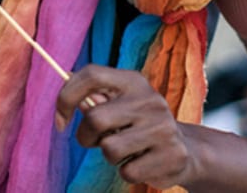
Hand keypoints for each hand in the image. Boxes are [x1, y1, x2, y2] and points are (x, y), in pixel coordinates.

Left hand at [56, 66, 194, 187]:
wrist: (186, 149)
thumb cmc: (139, 125)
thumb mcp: (120, 106)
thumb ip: (95, 101)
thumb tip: (70, 103)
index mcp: (133, 81)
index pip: (91, 75)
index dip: (66, 97)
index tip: (60, 120)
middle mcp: (150, 100)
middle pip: (95, 118)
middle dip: (86, 136)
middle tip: (95, 141)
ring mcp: (163, 127)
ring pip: (109, 149)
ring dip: (109, 156)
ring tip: (125, 150)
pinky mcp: (172, 155)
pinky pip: (128, 171)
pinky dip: (128, 172)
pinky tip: (141, 162)